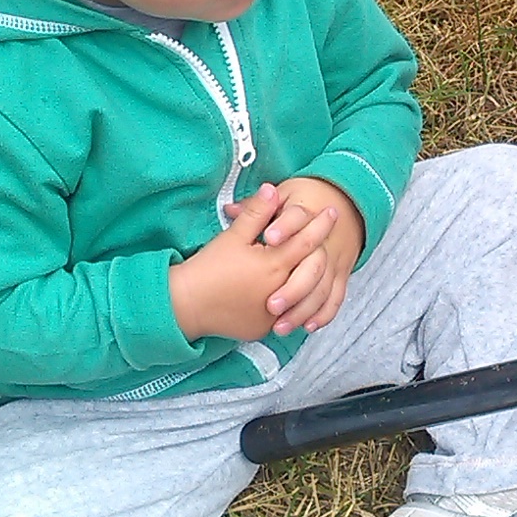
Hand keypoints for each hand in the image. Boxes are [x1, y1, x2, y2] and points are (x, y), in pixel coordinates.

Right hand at [169, 181, 338, 343]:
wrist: (186, 305)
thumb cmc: (208, 268)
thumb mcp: (232, 236)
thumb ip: (256, 212)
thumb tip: (273, 189)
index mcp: (274, 265)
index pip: (307, 240)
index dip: (321, 224)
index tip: (331, 212)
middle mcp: (280, 291)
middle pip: (315, 268)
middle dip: (324, 248)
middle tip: (330, 233)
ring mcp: (274, 314)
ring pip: (307, 295)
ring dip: (315, 277)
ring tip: (318, 262)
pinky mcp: (263, 328)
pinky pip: (288, 314)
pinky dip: (295, 301)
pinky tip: (298, 289)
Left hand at [257, 175, 364, 333]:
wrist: (340, 206)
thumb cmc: (304, 202)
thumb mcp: (281, 198)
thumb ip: (255, 210)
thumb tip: (229, 210)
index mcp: (307, 215)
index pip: (297, 218)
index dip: (283, 227)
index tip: (268, 238)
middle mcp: (324, 241)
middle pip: (313, 265)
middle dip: (292, 288)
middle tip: (271, 305)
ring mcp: (334, 260)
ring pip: (323, 287)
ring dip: (303, 308)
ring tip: (280, 325)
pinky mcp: (340, 274)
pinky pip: (336, 297)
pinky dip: (323, 313)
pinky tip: (307, 326)